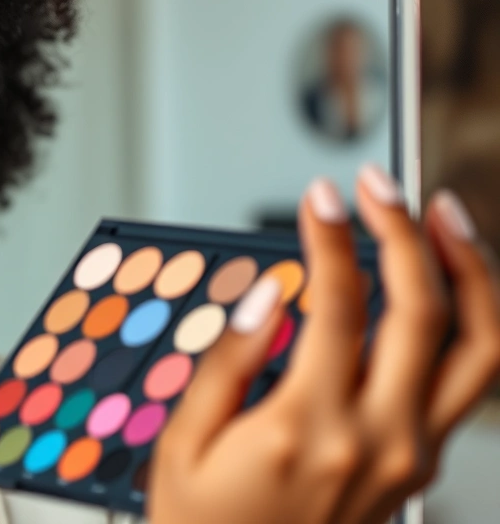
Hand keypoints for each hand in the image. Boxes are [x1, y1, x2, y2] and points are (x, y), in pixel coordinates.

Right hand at [149, 165, 499, 523]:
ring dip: (471, 272)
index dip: (331, 237)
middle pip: (426, 312)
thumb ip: (228, 364)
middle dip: (406, 232)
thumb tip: (268, 298)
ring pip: (481, 349)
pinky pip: (471, 381)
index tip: (321, 198)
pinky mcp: (420, 466)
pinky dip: (470, 321)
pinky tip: (445, 286)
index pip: (340, 305)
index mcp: (307, 430)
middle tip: (378, 188)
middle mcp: (378, 441)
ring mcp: (412, 456)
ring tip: (444, 219)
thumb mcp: (184, 446)